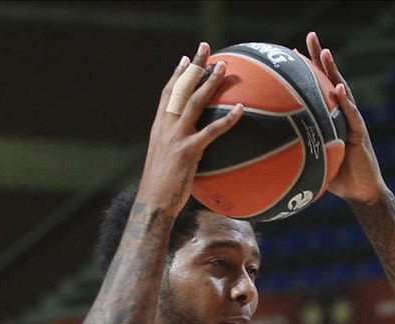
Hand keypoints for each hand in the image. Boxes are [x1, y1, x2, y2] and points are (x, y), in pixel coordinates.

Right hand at [138, 42, 244, 213]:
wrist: (153, 203)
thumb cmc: (161, 188)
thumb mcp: (166, 162)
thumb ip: (176, 148)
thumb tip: (193, 148)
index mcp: (159, 127)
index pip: (167, 94)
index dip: (177, 75)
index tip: (186, 59)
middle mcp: (165, 127)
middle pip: (181, 89)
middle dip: (194, 67)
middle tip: (206, 49)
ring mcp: (176, 137)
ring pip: (194, 102)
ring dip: (210, 83)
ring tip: (223, 67)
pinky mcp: (188, 151)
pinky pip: (212, 131)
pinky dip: (227, 119)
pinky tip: (241, 109)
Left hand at [305, 31, 385, 204]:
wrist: (362, 192)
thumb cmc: (337, 179)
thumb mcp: (313, 162)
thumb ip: (298, 152)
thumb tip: (268, 154)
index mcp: (330, 117)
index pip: (317, 88)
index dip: (307, 70)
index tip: (293, 53)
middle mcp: (342, 114)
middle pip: (329, 80)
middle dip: (319, 58)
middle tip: (309, 37)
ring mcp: (352, 120)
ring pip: (342, 89)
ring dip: (333, 71)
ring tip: (324, 53)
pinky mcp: (359, 132)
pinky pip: (351, 114)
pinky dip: (345, 101)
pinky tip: (339, 88)